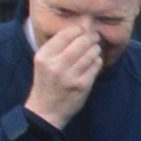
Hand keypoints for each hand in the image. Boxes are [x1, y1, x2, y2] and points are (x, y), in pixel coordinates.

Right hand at [25, 15, 104, 129]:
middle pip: (80, 42)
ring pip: (90, 54)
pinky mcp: (81, 86)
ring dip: (95, 49)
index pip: (64, 35)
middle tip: (94, 37)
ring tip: (96, 48)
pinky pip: (94, 67)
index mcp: (43, 57)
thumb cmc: (46, 83)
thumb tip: (78, 31)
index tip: (82, 30)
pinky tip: (95, 60)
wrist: (46, 110)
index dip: (77, 30)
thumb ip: (56, 48)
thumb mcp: (43, 63)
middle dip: (90, 37)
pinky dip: (97, 61)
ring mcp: (69, 76)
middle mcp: (55, 65)